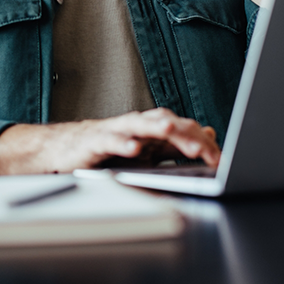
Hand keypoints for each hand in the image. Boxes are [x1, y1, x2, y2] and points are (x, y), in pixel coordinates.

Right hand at [0, 108, 220, 174]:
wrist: (64, 149)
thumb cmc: (106, 150)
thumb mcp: (147, 151)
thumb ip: (176, 144)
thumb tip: (208, 134)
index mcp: (150, 129)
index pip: (181, 131)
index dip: (201, 143)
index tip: (219, 159)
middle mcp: (135, 125)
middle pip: (165, 123)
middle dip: (185, 135)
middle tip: (205, 150)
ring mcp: (115, 131)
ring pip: (138, 125)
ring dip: (156, 127)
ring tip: (171, 132)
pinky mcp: (94, 141)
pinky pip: (110, 141)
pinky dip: (122, 143)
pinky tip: (133, 149)